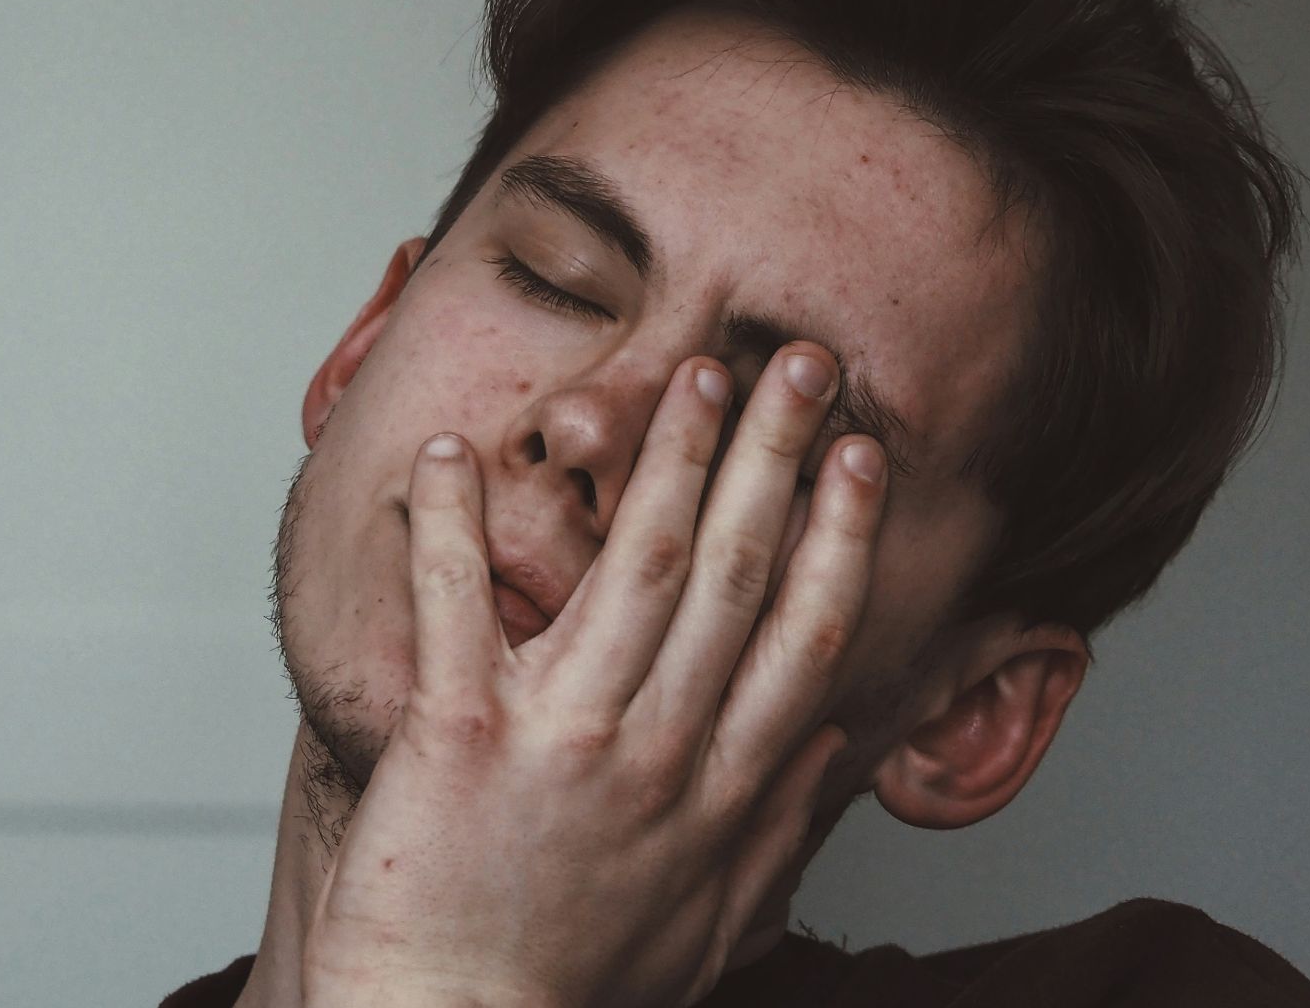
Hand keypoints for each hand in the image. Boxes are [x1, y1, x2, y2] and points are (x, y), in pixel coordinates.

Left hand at [303, 345, 886, 1007]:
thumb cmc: (570, 987)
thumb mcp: (707, 928)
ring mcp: (562, 737)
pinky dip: (450, 525)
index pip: (803, 636)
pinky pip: (458, 607)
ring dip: (668, 459)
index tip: (859, 459)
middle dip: (774, 455)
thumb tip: (830, 746)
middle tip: (799, 364)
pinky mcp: (459, 736)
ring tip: (692, 375)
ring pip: (634, 567)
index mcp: (719, 789)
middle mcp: (656, 749)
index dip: (838, 536)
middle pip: (736, 574)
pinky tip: (454, 452)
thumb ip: (774, 831)